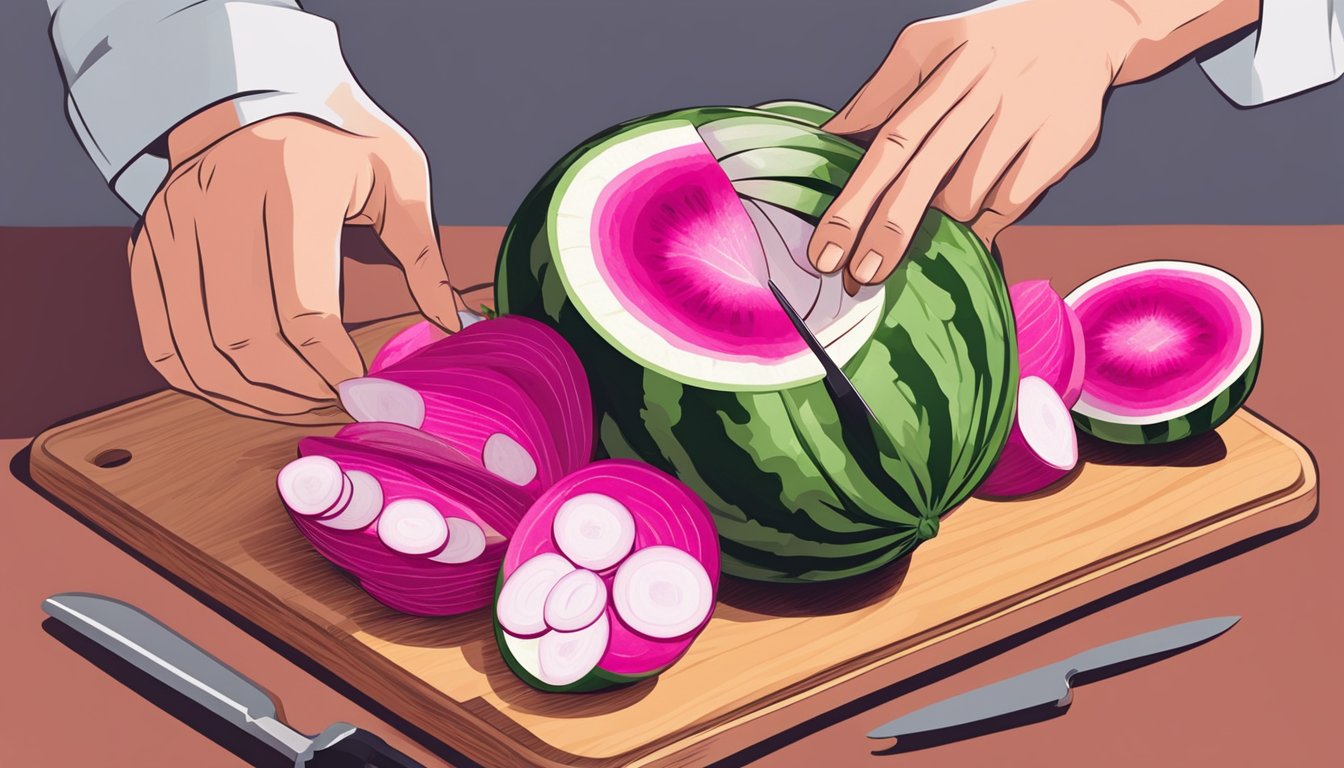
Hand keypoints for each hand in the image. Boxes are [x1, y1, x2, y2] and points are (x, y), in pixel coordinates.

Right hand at [129, 92, 461, 422]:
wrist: (256, 92)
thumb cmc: (339, 141)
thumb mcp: (397, 178)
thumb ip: (424, 258)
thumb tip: (454, 327)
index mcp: (290, 185)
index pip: (303, 313)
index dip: (334, 371)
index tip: (365, 395)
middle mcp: (219, 203)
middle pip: (246, 342)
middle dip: (295, 394)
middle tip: (334, 408)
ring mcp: (172, 227)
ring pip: (198, 354)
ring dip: (250, 400)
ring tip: (298, 407)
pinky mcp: (146, 248)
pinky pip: (162, 343)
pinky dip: (203, 383)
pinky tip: (248, 391)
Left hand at [808, 0, 1259, 286]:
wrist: (1085, 24)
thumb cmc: (989, 45)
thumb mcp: (928, 46)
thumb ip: (879, 93)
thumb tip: (829, 137)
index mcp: (943, 66)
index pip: (889, 143)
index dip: (855, 201)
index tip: (826, 250)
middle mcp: (984, 91)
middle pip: (923, 175)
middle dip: (887, 233)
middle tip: (859, 277)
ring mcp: (1025, 119)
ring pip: (966, 198)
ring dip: (942, 219)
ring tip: (938, 210)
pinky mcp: (1061, 145)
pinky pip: (1008, 205)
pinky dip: (985, 219)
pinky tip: (977, 213)